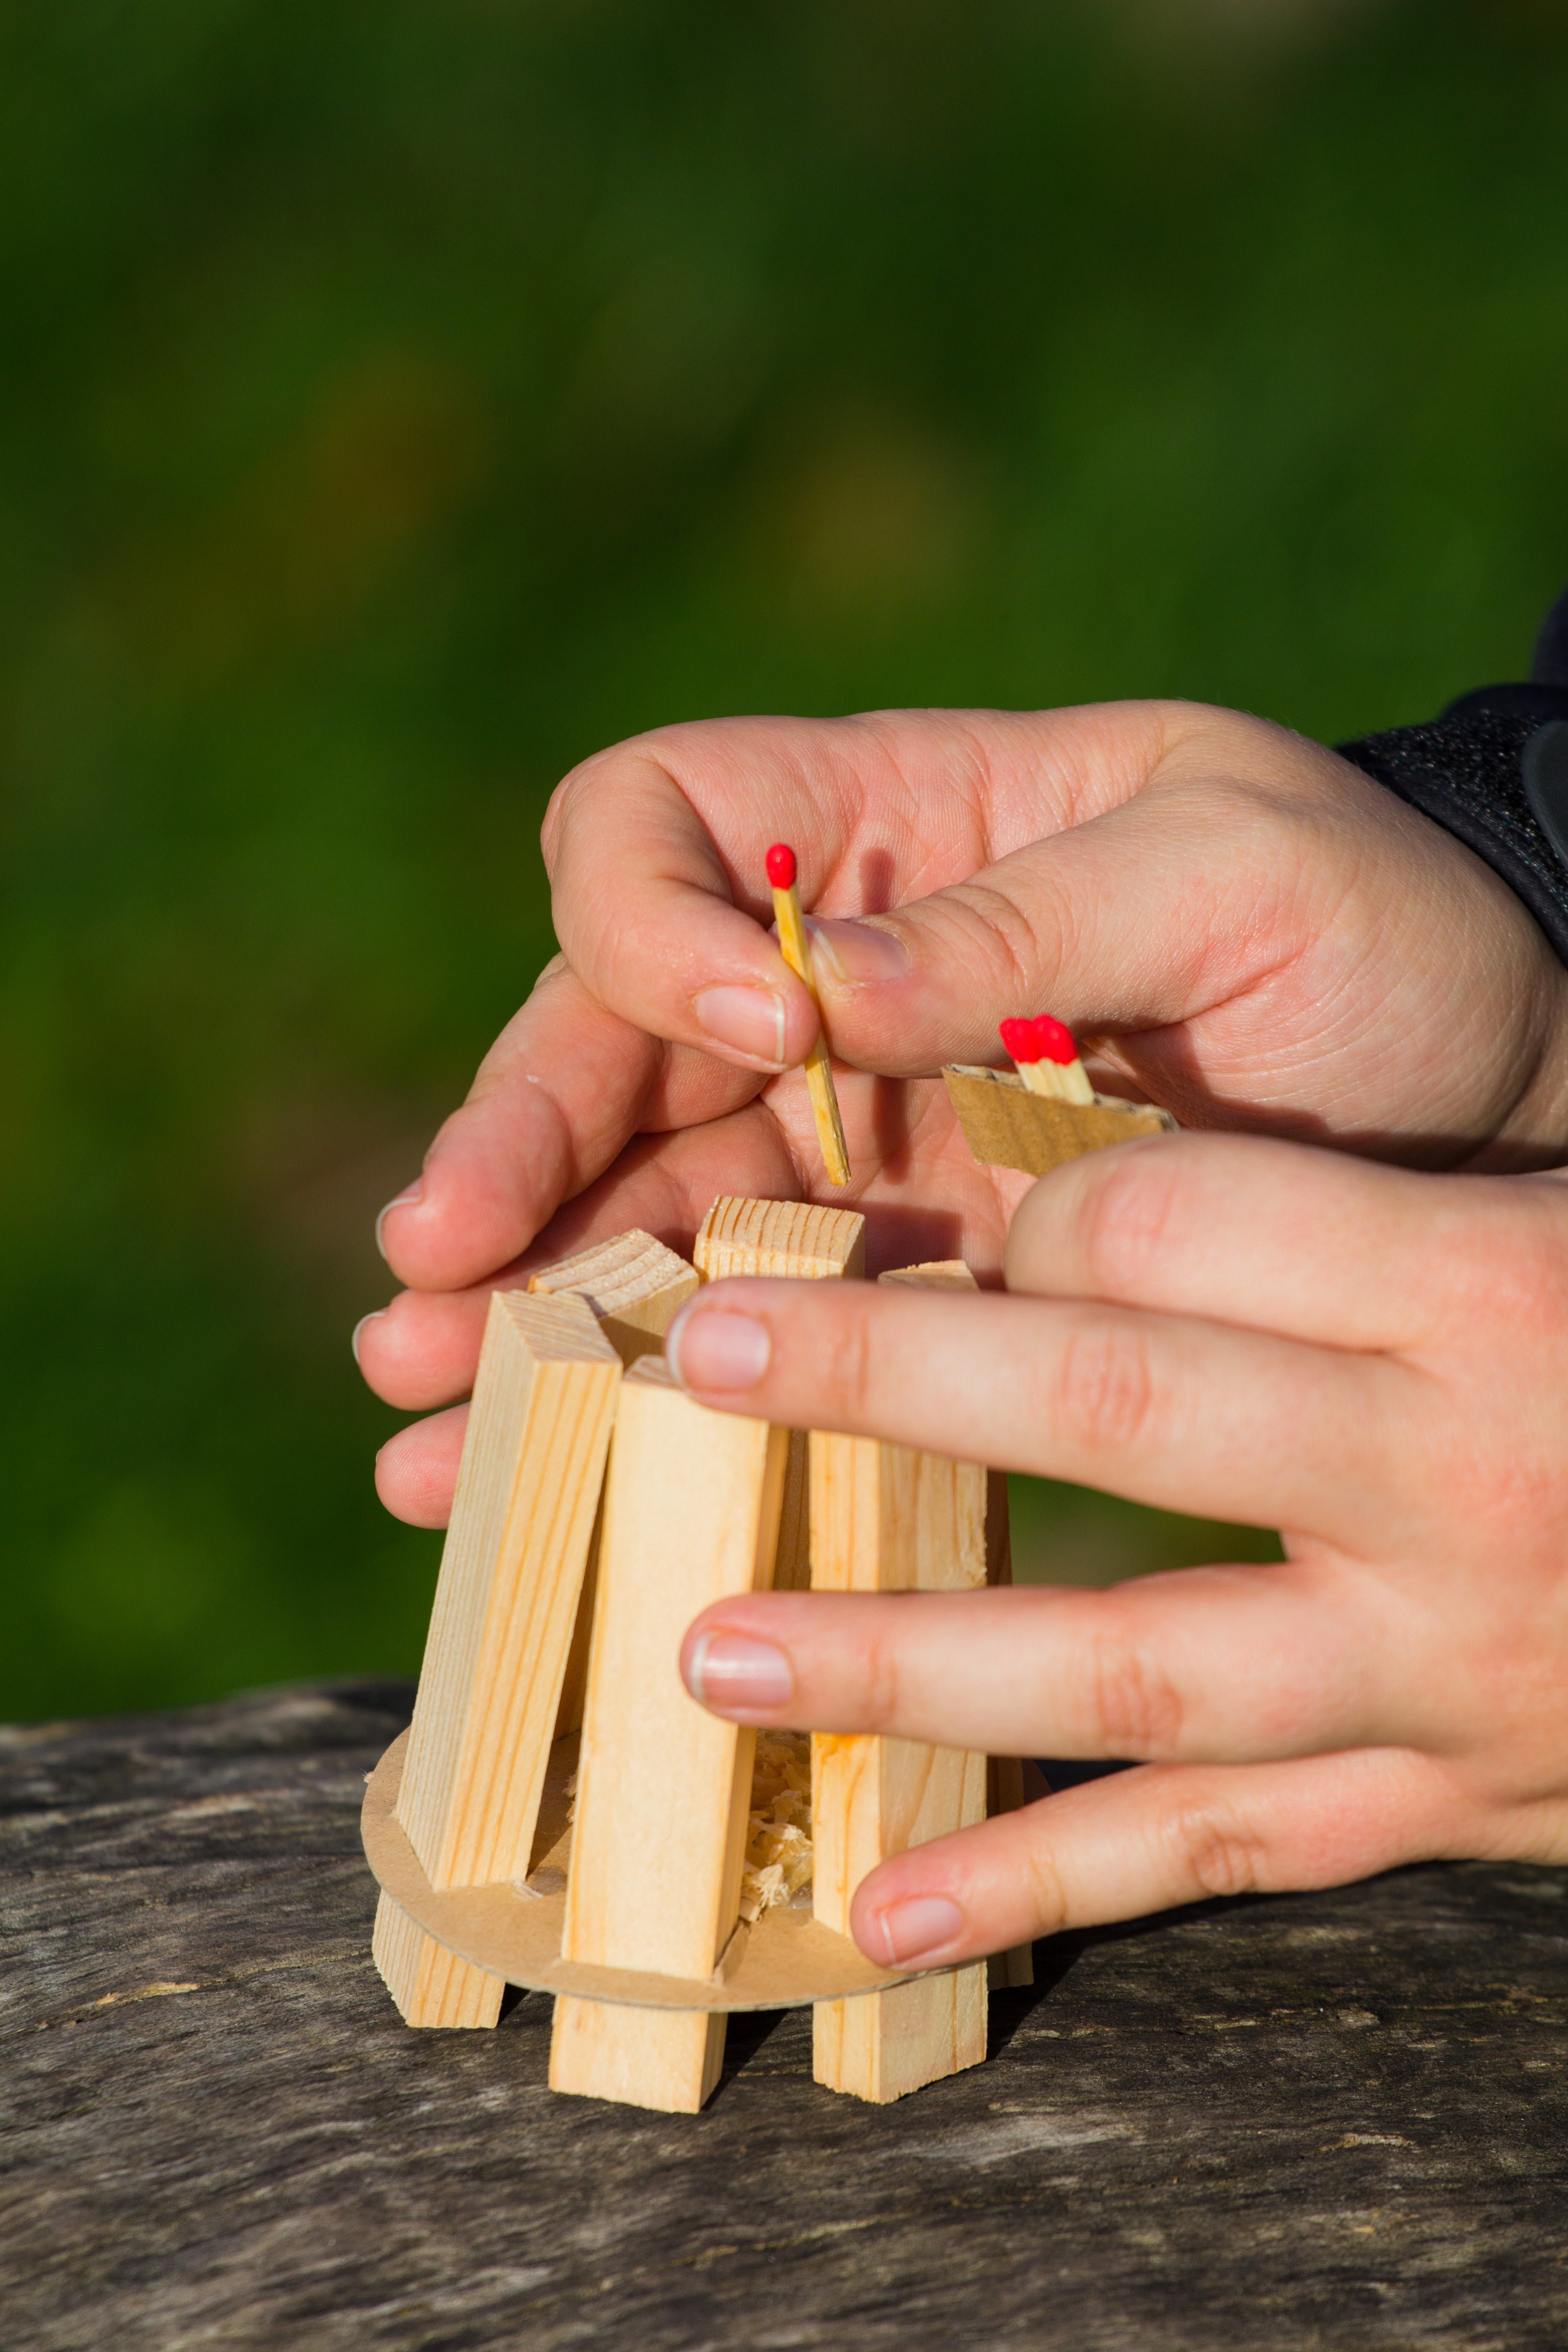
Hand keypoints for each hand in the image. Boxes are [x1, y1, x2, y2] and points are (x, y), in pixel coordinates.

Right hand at [361, 702, 1567, 1523]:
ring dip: (524, 1303)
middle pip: (601, 1037)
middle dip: (517, 1150)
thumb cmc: (1382, 934)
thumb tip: (812, 994)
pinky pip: (739, 1324)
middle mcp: (830, 980)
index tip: (756, 1027)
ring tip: (425, 1414)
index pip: (662, 820)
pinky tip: (532, 1479)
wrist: (1483, 1103)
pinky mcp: (900, 1272)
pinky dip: (639, 1398)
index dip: (655, 924)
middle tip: (436, 1270)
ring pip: (636, 1202)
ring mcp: (849, 1133)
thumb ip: (1029, 918)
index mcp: (893, 825)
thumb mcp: (1240, 874)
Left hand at [668, 1131, 1567, 1965]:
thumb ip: (1325, 1222)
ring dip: (911, 1659)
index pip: (1183, 1220)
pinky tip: (888, 1908)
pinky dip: (1049, 1885)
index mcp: (1485, 1285)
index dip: (1016, 1207)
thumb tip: (1042, 1215)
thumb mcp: (1533, 1229)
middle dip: (890, 1375)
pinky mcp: (1449, 1802)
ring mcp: (1446, 1664)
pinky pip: (1226, 1852)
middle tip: (697, 1356)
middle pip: (1121, 1408)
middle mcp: (1456, 1472)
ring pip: (1133, 1659)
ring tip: (718, 1654)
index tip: (914, 1210)